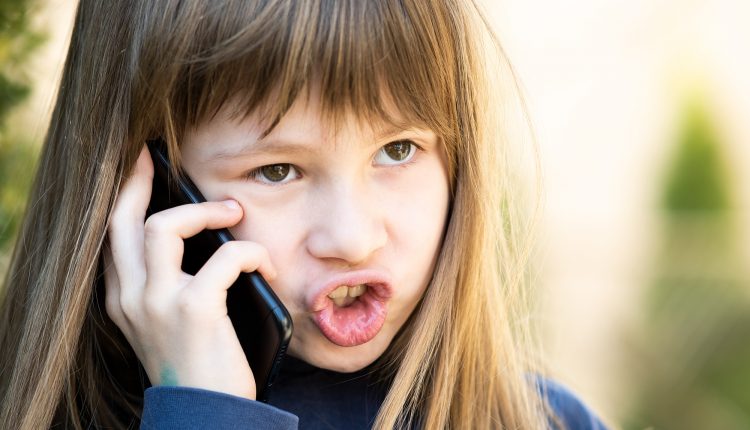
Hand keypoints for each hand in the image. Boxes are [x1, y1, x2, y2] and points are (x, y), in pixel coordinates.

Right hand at [102, 145, 275, 399]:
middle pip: (122, 221)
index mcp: (122, 300)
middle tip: (157, 157)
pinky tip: (268, 269)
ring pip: (164, 226)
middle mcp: (130, 298)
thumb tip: (207, 239)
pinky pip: (227, 257)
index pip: (112, 236)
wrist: (205, 416)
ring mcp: (157, 303)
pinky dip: (252, 254)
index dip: (124, 197)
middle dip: (138, 181)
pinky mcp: (193, 310)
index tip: (138, 168)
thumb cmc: (197, 367)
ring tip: (235, 214)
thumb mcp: (168, 325)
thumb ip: (171, 286)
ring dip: (206, 211)